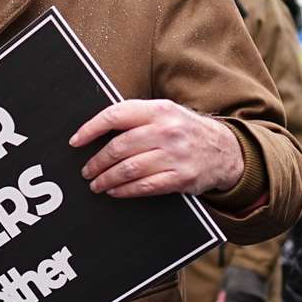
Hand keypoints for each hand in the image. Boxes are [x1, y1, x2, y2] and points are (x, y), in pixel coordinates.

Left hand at [70, 100, 242, 197]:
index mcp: (159, 110)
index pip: (116, 115)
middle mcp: (167, 130)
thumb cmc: (186, 131)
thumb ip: (137, 117)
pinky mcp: (181, 178)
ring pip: (129, 169)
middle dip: (97, 162)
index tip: (76, 141)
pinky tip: (115, 191)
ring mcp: (175, 155)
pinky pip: (145, 187)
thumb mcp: (166, 113)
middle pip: (119, 147)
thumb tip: (98, 129)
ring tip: (97, 183)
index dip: (91, 129)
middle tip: (86, 170)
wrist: (226, 150)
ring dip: (107, 179)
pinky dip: (125, 191)